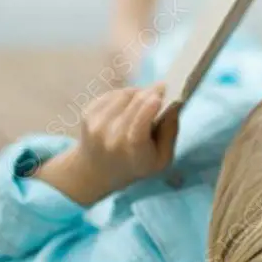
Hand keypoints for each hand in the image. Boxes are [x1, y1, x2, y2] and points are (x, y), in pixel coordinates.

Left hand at [36, 85, 180, 204]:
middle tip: (162, 90)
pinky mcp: (88, 113)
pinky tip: (127, 106)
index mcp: (132, 152)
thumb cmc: (135, 165)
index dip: (150, 108)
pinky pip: (113, 94)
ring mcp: (96, 124)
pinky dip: (124, 95)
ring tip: (144, 101)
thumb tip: (174, 103)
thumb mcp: (162, 159)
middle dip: (151, 93)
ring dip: (138, 93)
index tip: (162, 95)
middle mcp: (111, 137)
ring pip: (125, 94)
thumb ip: (170, 132)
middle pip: (135, 104)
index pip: (139, 126)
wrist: (95, 171)